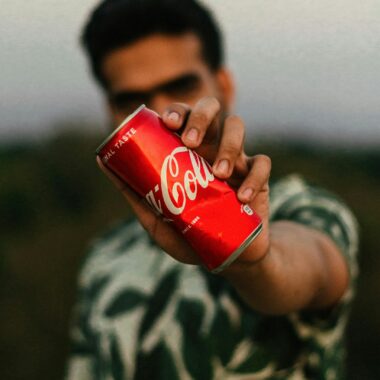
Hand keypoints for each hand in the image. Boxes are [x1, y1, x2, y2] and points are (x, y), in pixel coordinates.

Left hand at [98, 97, 271, 269]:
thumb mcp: (156, 216)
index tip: (167, 122)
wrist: (226, 255)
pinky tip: (242, 198)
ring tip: (217, 175)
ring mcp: (236, 160)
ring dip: (228, 146)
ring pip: (238, 127)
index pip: (184, 117)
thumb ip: (133, 190)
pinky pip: (262, 165)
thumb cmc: (190, 233)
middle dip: (201, 117)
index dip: (177, 112)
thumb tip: (101, 161)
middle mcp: (212, 148)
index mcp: (189, 152)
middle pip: (212, 109)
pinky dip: (254, 178)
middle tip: (190, 142)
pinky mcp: (259, 178)